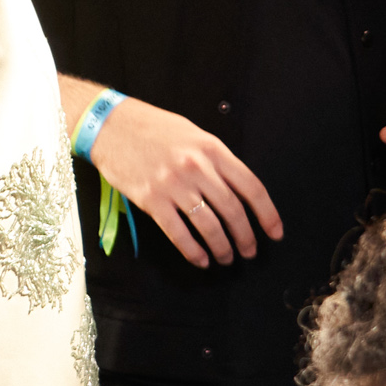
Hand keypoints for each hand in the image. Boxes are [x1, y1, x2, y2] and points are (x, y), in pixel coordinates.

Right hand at [89, 98, 282, 267]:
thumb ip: (215, 160)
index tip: (274, 232)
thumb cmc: (152, 129)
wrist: (110, 126)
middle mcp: (196, 167)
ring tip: (226, 257)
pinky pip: (178, 233)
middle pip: (233, 211)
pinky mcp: (151, 200)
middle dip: (246, 237)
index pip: (251, 187)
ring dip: (222, 247)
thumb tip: (237, 190)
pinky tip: (200, 259)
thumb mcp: (192, 134)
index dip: (267, 214)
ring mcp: (173, 184)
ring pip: (208, 226)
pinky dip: (193, 251)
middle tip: (250, 251)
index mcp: (211, 149)